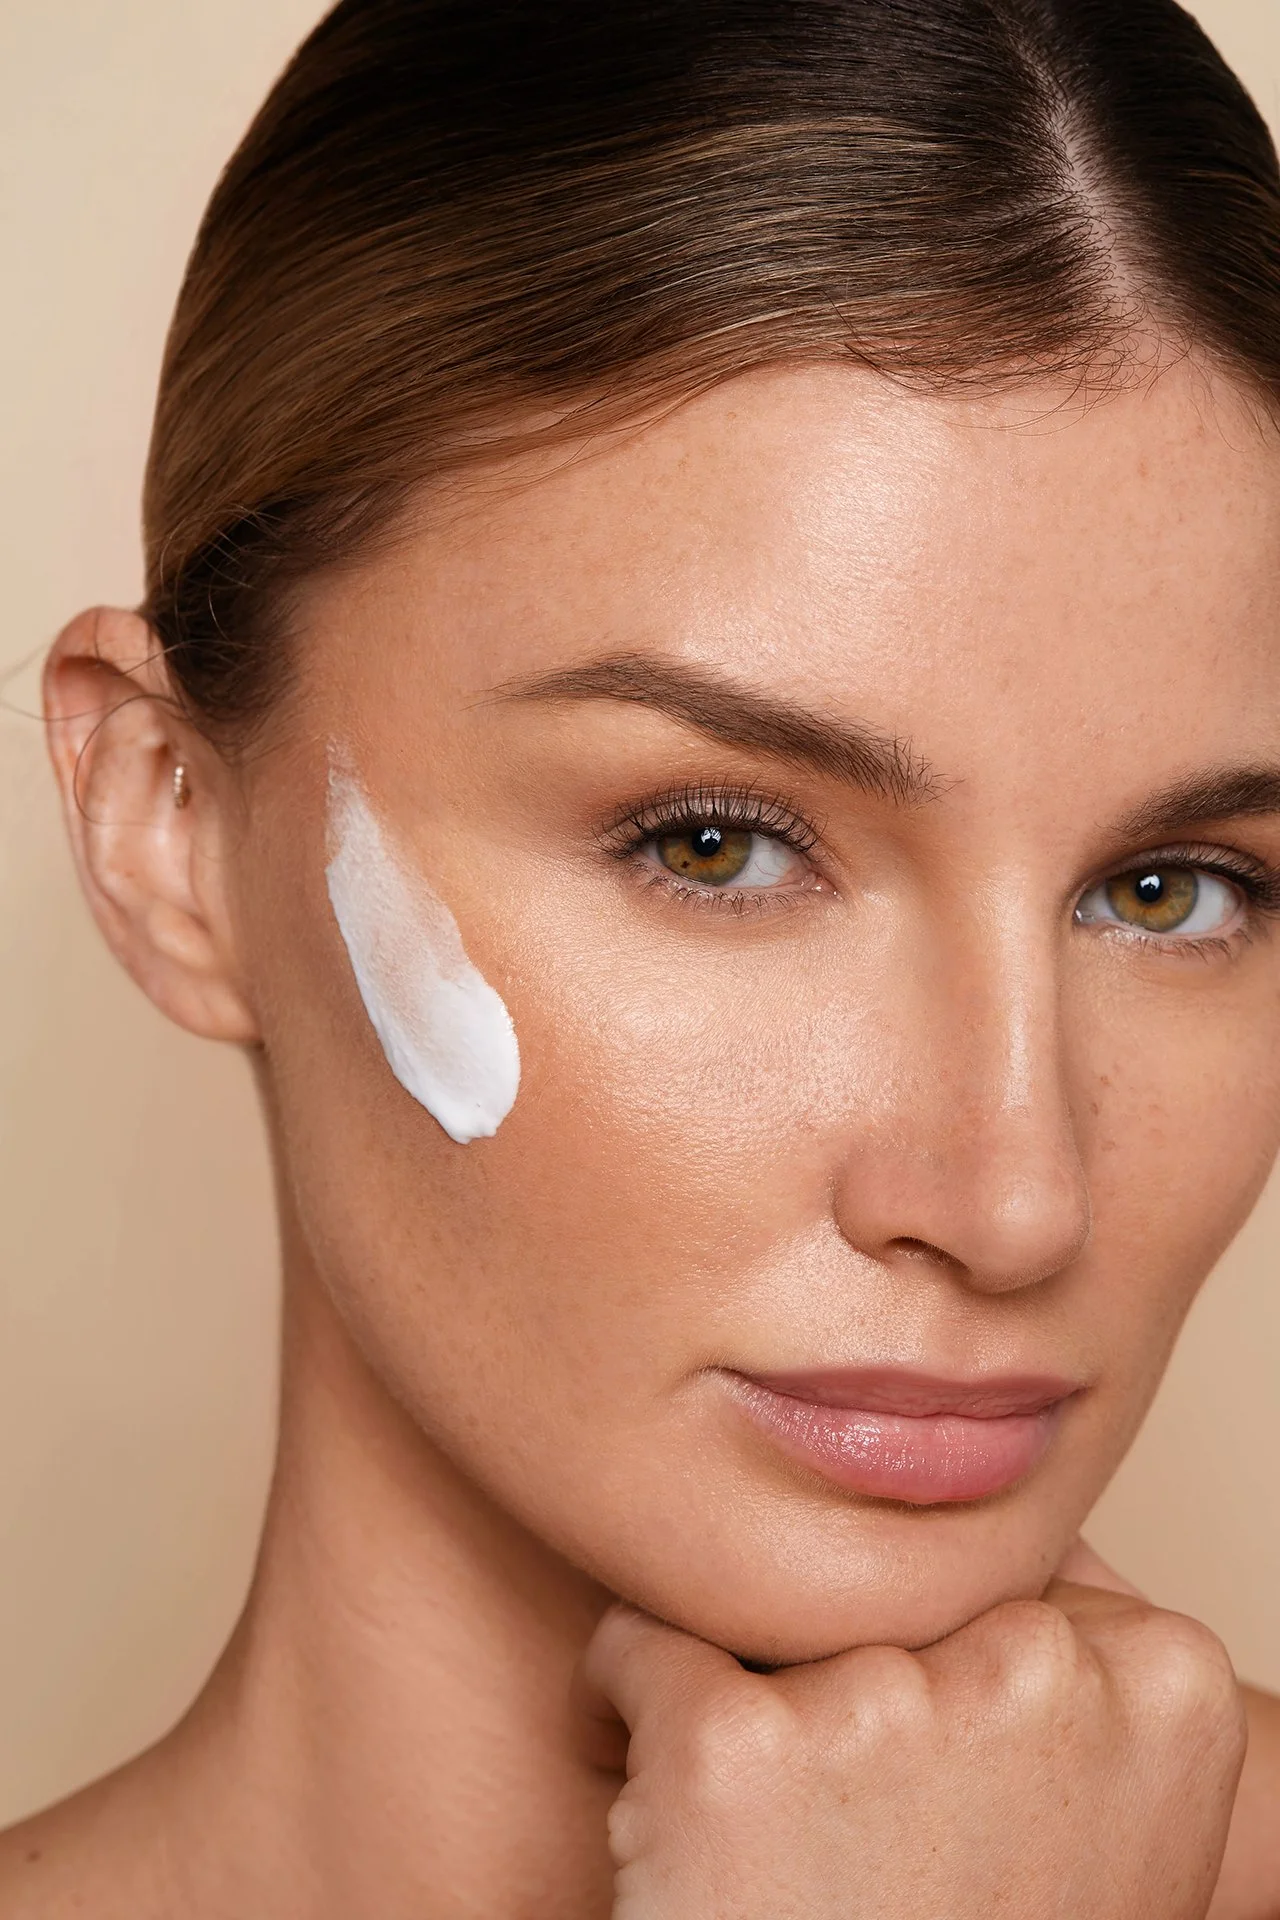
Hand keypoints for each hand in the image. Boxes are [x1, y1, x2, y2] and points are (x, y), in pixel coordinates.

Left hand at [580, 1562, 1245, 1918]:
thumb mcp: (1104, 1835)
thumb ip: (1077, 1679)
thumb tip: (1010, 1538)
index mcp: (1161, 1681)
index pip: (1011, 1570)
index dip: (950, 1675)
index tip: (940, 1793)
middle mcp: (1036, 1668)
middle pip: (889, 1582)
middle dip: (854, 1671)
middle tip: (856, 1832)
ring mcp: (882, 1700)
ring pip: (766, 1605)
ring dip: (751, 1695)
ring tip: (780, 1840)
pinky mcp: (734, 1745)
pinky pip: (639, 1643)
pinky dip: (629, 1710)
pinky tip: (678, 1819)